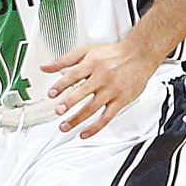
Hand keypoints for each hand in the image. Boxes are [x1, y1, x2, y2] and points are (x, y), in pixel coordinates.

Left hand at [42, 40, 157, 137]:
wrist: (139, 56)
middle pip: (82, 92)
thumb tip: (45, 67)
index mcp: (92, 64)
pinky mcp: (121, 101)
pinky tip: (84, 133)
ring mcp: (112, 91)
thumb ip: (64, 60)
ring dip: (77, 119)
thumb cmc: (113, 54)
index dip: (60, 85)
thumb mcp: (86, 51)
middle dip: (68, 103)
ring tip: (64, 126)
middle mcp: (102, 78)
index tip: (51, 94)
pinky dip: (95, 127)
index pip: (73, 76)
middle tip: (58, 111)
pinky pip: (107, 117)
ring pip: (92, 108)